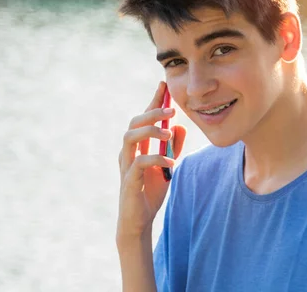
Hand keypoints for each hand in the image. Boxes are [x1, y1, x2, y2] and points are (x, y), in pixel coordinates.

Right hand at [117, 81, 186, 240]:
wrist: (138, 221)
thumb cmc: (149, 193)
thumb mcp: (167, 166)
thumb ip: (173, 147)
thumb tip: (180, 126)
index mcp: (137, 146)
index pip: (143, 119)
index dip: (153, 101)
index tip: (163, 85)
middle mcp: (128, 152)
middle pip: (134, 123)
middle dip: (151, 112)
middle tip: (171, 110)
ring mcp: (126, 165)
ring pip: (130, 137)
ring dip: (150, 131)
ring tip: (168, 133)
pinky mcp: (129, 180)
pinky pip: (139, 162)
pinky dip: (155, 158)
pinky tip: (170, 161)